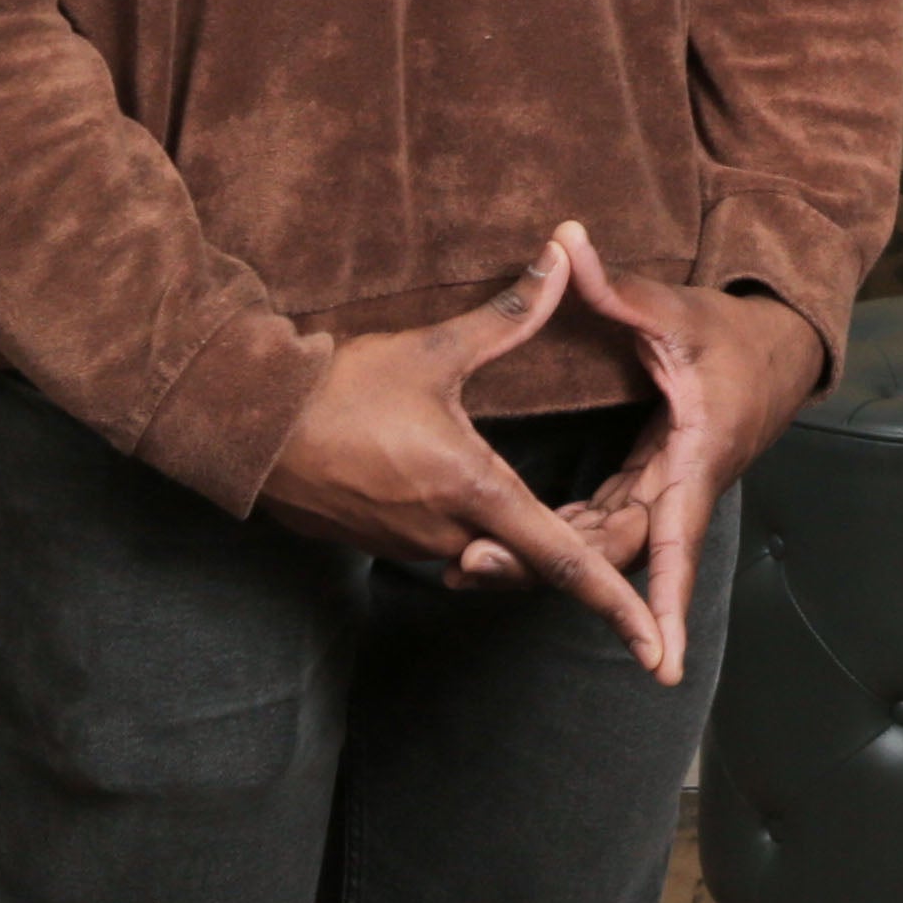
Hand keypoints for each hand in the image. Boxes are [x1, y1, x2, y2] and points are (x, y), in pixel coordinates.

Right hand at [255, 236, 667, 669]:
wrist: (249, 428)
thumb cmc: (341, 389)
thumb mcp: (433, 349)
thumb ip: (510, 313)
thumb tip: (560, 254)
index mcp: (472, 491)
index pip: (562, 561)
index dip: (616, 602)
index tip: (653, 648)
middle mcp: (448, 534)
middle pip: (537, 566)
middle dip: (587, 562)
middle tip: (636, 541)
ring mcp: (414, 546)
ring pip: (497, 562)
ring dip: (534, 550)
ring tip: (587, 529)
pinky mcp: (387, 545)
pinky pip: (459, 553)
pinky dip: (493, 544)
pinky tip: (507, 520)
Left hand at [443, 221, 824, 686]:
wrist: (780, 345)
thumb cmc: (736, 332)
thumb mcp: (678, 309)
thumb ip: (616, 286)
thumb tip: (565, 239)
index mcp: (696, 453)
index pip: (676, 541)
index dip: (664, 604)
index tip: (661, 662)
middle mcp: (682, 486)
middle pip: (618, 549)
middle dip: (554, 571)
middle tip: (471, 568)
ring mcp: (666, 490)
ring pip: (607, 542)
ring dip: (551, 559)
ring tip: (469, 566)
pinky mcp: (652, 484)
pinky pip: (606, 522)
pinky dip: (566, 535)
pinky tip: (518, 542)